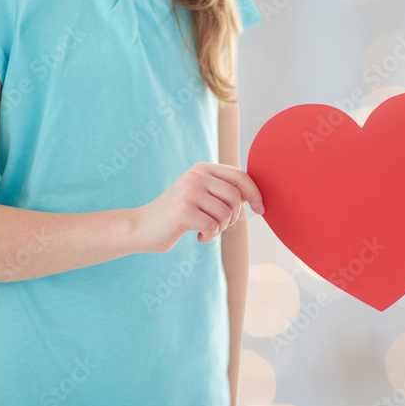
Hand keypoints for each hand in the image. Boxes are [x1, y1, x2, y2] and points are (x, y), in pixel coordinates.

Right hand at [135, 162, 263, 252]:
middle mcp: (195, 176)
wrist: (143, 226)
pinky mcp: (183, 211)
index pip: (240, 176)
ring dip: (220, 229)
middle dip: (232, 217)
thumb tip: (253, 194)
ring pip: (225, 214)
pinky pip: (212, 227)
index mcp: (202, 168)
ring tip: (206, 230)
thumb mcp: (200, 194)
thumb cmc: (177, 213)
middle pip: (235, 198)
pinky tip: (198, 236)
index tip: (261, 209)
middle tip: (218, 226)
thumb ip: (222, 190)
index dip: (255, 193)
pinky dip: (209, 236)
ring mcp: (188, 192)